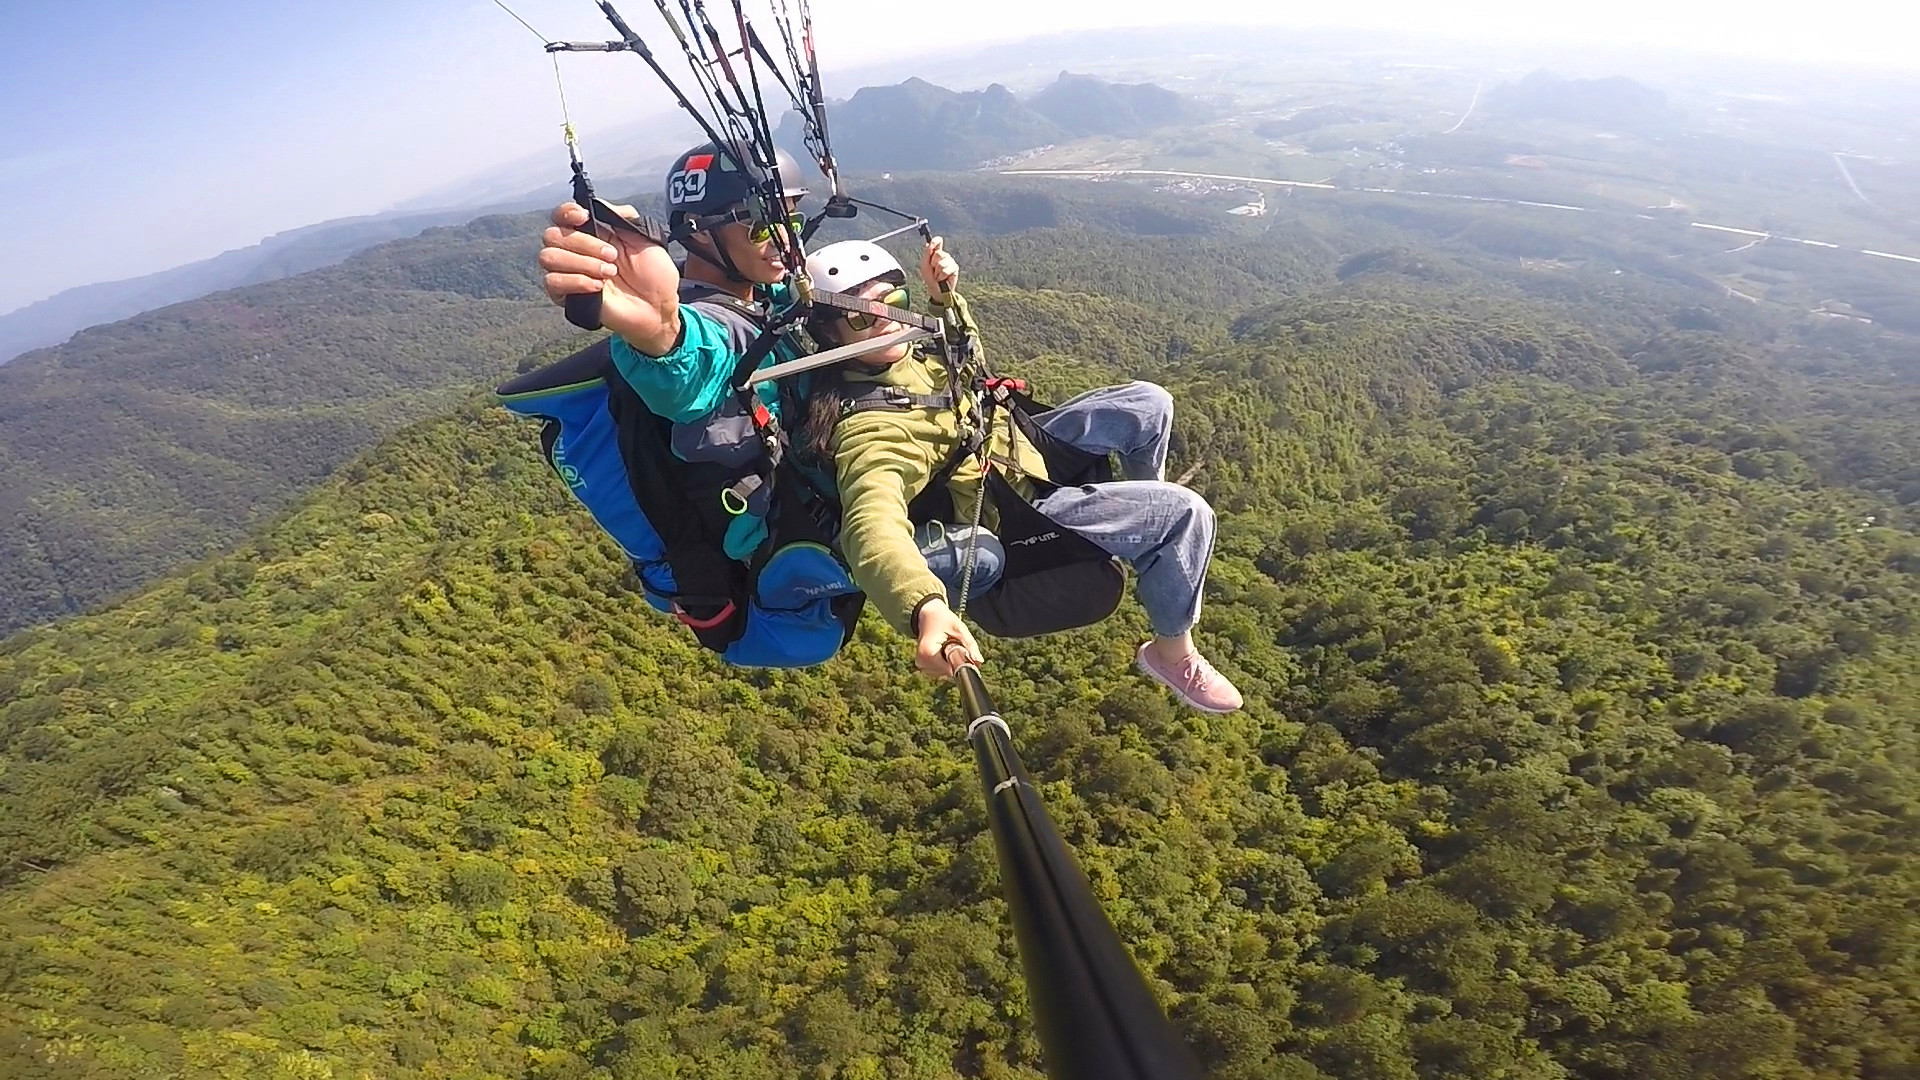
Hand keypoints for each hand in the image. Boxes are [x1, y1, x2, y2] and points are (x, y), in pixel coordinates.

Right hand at [537, 201, 682, 353]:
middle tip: (612, 256)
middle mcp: (574, 250)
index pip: (560, 215)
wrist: (659, 306)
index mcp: (590, 232)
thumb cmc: (653, 273)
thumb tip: (597, 203)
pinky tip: (598, 286)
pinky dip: (576, 281)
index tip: (584, 217)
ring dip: (582, 263)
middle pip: (552, 235)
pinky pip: (552, 283)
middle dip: (584, 243)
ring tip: (609, 273)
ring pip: (549, 258)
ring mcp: (569, 273)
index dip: (566, 212)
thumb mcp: (643, 236)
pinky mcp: (567, 296)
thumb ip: (618, 216)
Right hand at [914, 598, 981, 678]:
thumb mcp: (959, 628)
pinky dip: (946, 662)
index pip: (950, 670)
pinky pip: (940, 670)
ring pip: (945, 672)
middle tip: (956, 644)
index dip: (961, 663)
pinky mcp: (923, 665)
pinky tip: (944, 650)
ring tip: (949, 645)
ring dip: (951, 662)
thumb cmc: (942, 619)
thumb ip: (970, 645)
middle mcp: (922, 661)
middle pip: (948, 672)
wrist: (927, 614)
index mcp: (928, 653)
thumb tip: (979, 661)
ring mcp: (922, 664)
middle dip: (956, 661)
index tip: (966, 653)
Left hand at [920, 235, 957, 297]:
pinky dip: (942, 276)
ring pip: (942, 263)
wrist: (936, 290)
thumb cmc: (930, 278)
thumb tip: (928, 243)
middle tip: (933, 270)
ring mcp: (950, 261)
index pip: (938, 242)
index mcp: (936, 253)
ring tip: (938, 276)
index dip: (936, 241)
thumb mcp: (925, 265)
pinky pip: (946, 270)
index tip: (933, 243)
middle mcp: (944, 256)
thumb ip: (927, 254)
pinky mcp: (955, 268)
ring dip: (937, 272)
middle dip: (933, 263)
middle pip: (939, 253)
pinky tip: (942, 278)